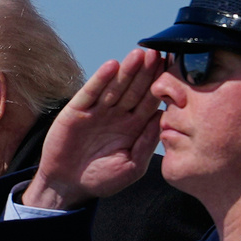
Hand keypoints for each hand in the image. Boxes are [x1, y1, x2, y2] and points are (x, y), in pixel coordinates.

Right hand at [23, 48, 162, 209]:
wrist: (68, 186)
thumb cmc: (101, 179)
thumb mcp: (131, 167)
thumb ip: (146, 144)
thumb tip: (162, 118)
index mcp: (134, 126)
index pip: (150, 101)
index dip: (160, 86)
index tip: (173, 70)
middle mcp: (118, 114)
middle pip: (135, 89)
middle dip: (146, 72)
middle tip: (158, 54)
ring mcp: (97, 111)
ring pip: (115, 86)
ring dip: (127, 70)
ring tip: (139, 54)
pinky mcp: (77, 111)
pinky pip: (91, 92)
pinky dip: (100, 79)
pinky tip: (111, 66)